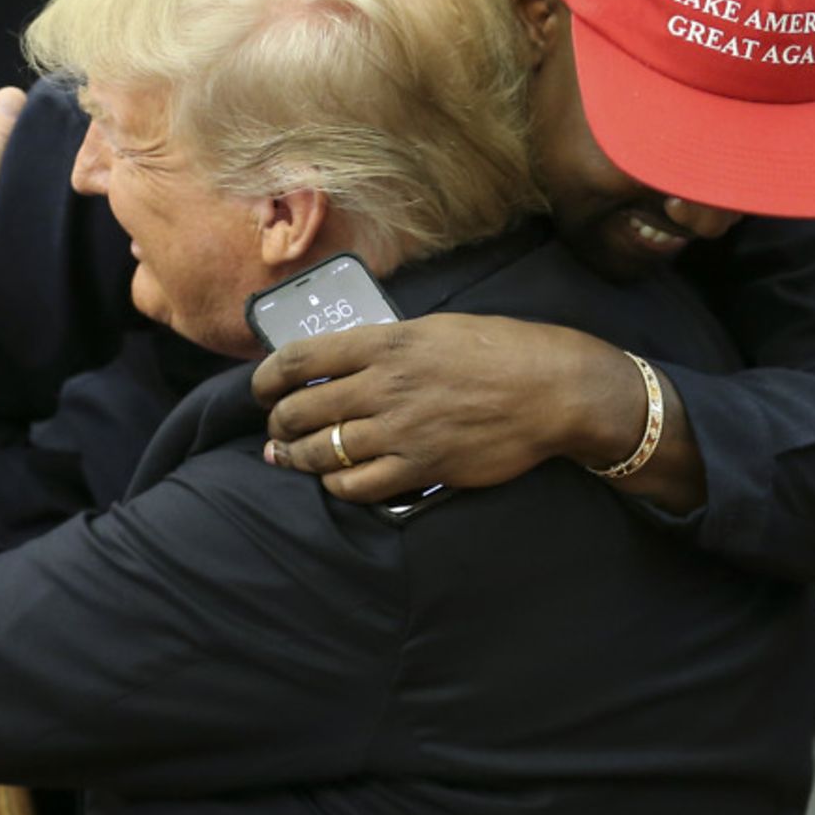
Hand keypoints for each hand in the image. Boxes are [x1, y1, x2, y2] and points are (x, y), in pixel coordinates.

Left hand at [250, 315, 638, 501]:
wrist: (552, 389)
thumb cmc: (502, 350)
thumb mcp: (437, 329)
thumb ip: (389, 346)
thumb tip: (350, 362)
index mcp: (385, 342)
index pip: (299, 359)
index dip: (266, 378)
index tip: (261, 389)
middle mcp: (384, 385)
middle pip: (301, 409)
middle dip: (278, 424)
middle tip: (277, 430)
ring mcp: (401, 430)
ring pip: (322, 452)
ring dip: (298, 458)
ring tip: (291, 458)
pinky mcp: (421, 467)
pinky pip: (357, 486)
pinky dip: (337, 485)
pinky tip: (336, 481)